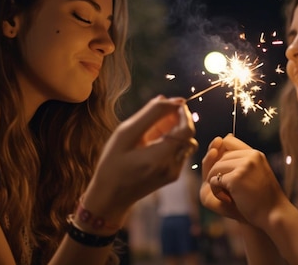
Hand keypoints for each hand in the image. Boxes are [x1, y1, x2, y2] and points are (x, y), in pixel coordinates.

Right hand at [83, 95, 197, 222]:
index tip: (172, 103)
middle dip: (178, 120)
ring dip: (175, 131)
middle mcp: (172, 166)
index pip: (187, 129)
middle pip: (188, 135)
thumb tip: (168, 99)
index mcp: (160, 157)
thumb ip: (148, 115)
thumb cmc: (112, 164)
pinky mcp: (172, 176)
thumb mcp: (124, 135)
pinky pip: (179, 152)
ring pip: (185, 143)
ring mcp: (173, 173)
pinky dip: (171, 142)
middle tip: (159, 112)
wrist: (110, 197)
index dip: (183, 113)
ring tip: (153, 128)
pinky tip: (152, 142)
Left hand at [201, 134, 287, 228]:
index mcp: (255, 154)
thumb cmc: (263, 197)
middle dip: (217, 172)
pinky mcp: (236, 178)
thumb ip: (241, 159)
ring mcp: (244, 166)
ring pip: (215, 167)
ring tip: (225, 194)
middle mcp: (251, 156)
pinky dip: (216, 191)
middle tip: (226, 189)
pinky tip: (226, 199)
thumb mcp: (255, 173)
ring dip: (214, 182)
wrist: (274, 214)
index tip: (223, 170)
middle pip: (219, 156)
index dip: (219, 153)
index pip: (228, 141)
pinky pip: (214, 180)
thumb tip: (224, 137)